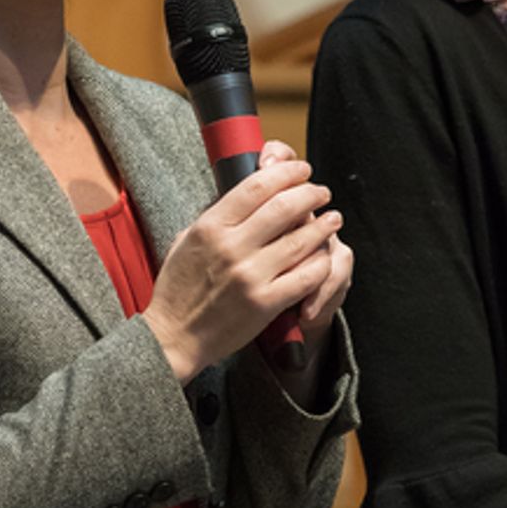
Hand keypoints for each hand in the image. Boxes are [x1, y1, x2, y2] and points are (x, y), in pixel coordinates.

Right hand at [144, 141, 347, 383]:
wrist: (173, 337)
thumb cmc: (178, 290)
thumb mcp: (186, 242)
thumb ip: (215, 219)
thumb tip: (246, 196)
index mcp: (209, 228)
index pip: (256, 186)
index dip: (286, 173)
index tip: (300, 170)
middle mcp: (231, 248)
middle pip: (284, 207)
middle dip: (310, 193)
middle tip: (321, 191)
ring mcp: (250, 276)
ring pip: (301, 239)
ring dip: (323, 225)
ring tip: (333, 218)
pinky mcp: (265, 303)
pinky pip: (306, 276)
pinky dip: (320, 262)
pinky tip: (324, 255)